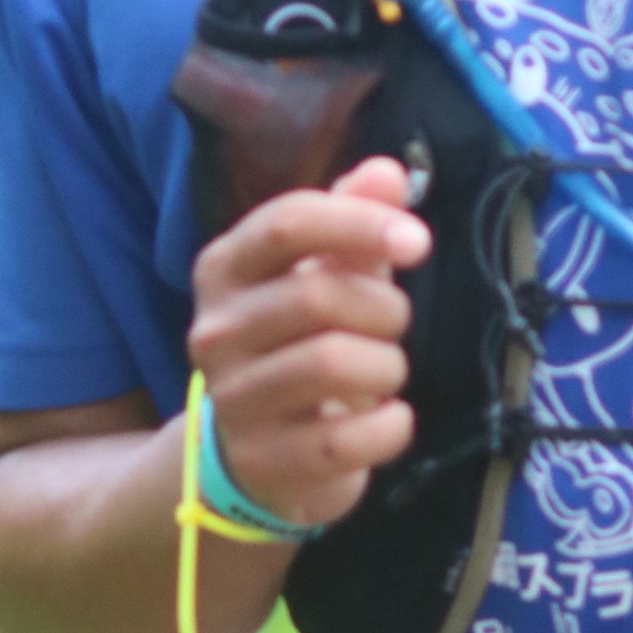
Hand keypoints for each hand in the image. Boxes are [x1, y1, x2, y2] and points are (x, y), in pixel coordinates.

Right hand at [185, 155, 431, 531]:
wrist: (260, 448)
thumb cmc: (300, 340)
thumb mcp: (325, 271)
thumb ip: (353, 218)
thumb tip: (386, 172)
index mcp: (225, 269)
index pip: (287, 222)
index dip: (360, 223)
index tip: (416, 241)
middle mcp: (216, 330)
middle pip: (318, 295)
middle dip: (383, 308)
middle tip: (394, 323)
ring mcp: (232, 399)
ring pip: (332, 364)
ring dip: (388, 366)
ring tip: (386, 371)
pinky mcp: (262, 460)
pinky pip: (345, 439)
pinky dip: (389, 427)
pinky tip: (387, 419)